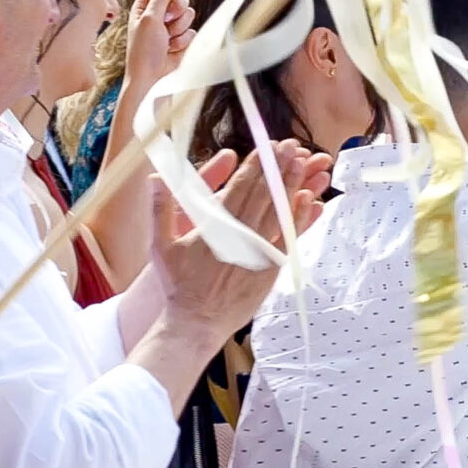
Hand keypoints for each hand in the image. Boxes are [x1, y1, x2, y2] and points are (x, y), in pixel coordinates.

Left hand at [120, 0, 195, 107]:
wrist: (151, 79)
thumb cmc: (143, 51)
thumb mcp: (150, 20)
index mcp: (145, 5)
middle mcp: (158, 13)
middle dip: (177, 8)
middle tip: (167, 21)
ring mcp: (171, 26)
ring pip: (189, 13)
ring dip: (180, 28)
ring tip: (167, 40)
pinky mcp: (182, 38)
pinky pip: (193, 30)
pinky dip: (184, 41)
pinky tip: (173, 49)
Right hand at [154, 143, 331, 341]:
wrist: (197, 320)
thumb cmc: (178, 284)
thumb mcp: (161, 245)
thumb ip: (161, 209)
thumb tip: (156, 178)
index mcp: (216, 225)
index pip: (241, 186)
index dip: (257, 165)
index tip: (267, 146)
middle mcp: (241, 234)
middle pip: (264, 193)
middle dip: (278, 167)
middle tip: (291, 146)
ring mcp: (259, 250)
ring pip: (280, 210)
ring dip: (292, 184)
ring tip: (304, 162)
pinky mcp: (271, 266)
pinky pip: (289, 236)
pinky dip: (300, 216)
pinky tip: (310, 199)